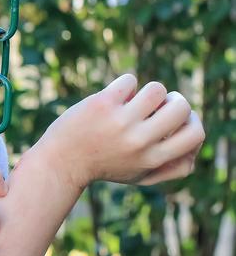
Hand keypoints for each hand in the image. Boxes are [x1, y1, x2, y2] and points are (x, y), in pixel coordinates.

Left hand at [40, 73, 205, 188]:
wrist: (60, 163)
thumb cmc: (103, 166)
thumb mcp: (138, 174)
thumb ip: (170, 167)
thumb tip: (194, 148)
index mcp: (153, 159)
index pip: (196, 135)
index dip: (192, 122)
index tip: (175, 120)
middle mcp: (140, 142)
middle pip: (182, 107)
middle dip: (174, 100)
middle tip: (156, 105)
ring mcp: (121, 122)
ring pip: (157, 89)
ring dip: (148, 91)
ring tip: (134, 100)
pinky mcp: (102, 105)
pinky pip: (129, 80)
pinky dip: (124, 85)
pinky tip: (113, 97)